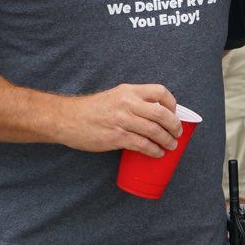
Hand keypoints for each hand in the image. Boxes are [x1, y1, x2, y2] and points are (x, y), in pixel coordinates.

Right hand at [56, 83, 182, 156]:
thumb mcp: (115, 96)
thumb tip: (156, 114)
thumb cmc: (92, 109)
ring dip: (167, 140)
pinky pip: (142, 144)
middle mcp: (127, 103)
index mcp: (129, 91)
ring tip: (171, 146)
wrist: (67, 118)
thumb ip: (134, 101)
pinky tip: (157, 153)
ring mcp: (122, 120)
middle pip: (161, 114)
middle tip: (178, 134)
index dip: (172, 104)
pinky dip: (154, 150)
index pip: (160, 92)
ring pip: (154, 131)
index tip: (175, 113)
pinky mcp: (116, 137)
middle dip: (175, 126)